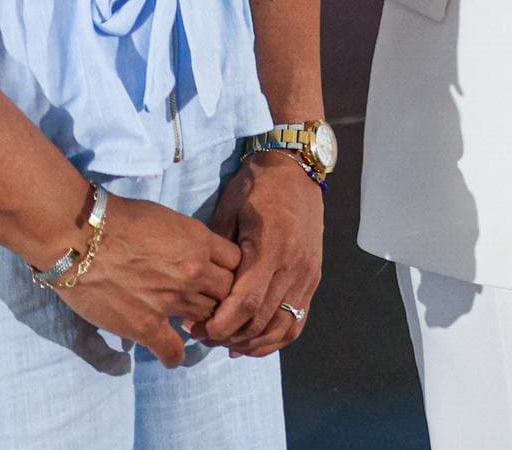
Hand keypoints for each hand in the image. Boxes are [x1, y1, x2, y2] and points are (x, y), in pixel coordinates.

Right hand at [49, 191, 244, 367]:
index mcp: (199, 240)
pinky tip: (169, 351)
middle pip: (228, 293)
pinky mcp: (147, 326)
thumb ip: (188, 240)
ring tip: (189, 323)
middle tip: (206, 300)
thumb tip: (194, 253)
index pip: (237, 263)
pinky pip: (175, 351)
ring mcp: (172, 301)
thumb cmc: (118, 219)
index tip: (218, 276)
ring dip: (200, 322)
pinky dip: (174, 355)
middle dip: (220, 297)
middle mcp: (193, 272)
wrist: (80, 237)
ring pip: (207, 319)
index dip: (229, 270)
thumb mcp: (167, 219)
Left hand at [198, 152, 325, 355]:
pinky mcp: (314, 277)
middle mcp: (293, 266)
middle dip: (230, 337)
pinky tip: (255, 341)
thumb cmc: (256, 187)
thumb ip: (218, 253)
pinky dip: (277, 337)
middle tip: (203, 336)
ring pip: (282, 326)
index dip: (221, 325)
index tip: (198, 329)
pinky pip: (299, 319)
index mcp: (270, 248)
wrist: (296, 170)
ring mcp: (308, 274)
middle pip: (262, 320)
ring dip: (253, 342)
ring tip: (227, 342)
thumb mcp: (228, 211)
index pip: (246, 303)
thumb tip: (199, 291)